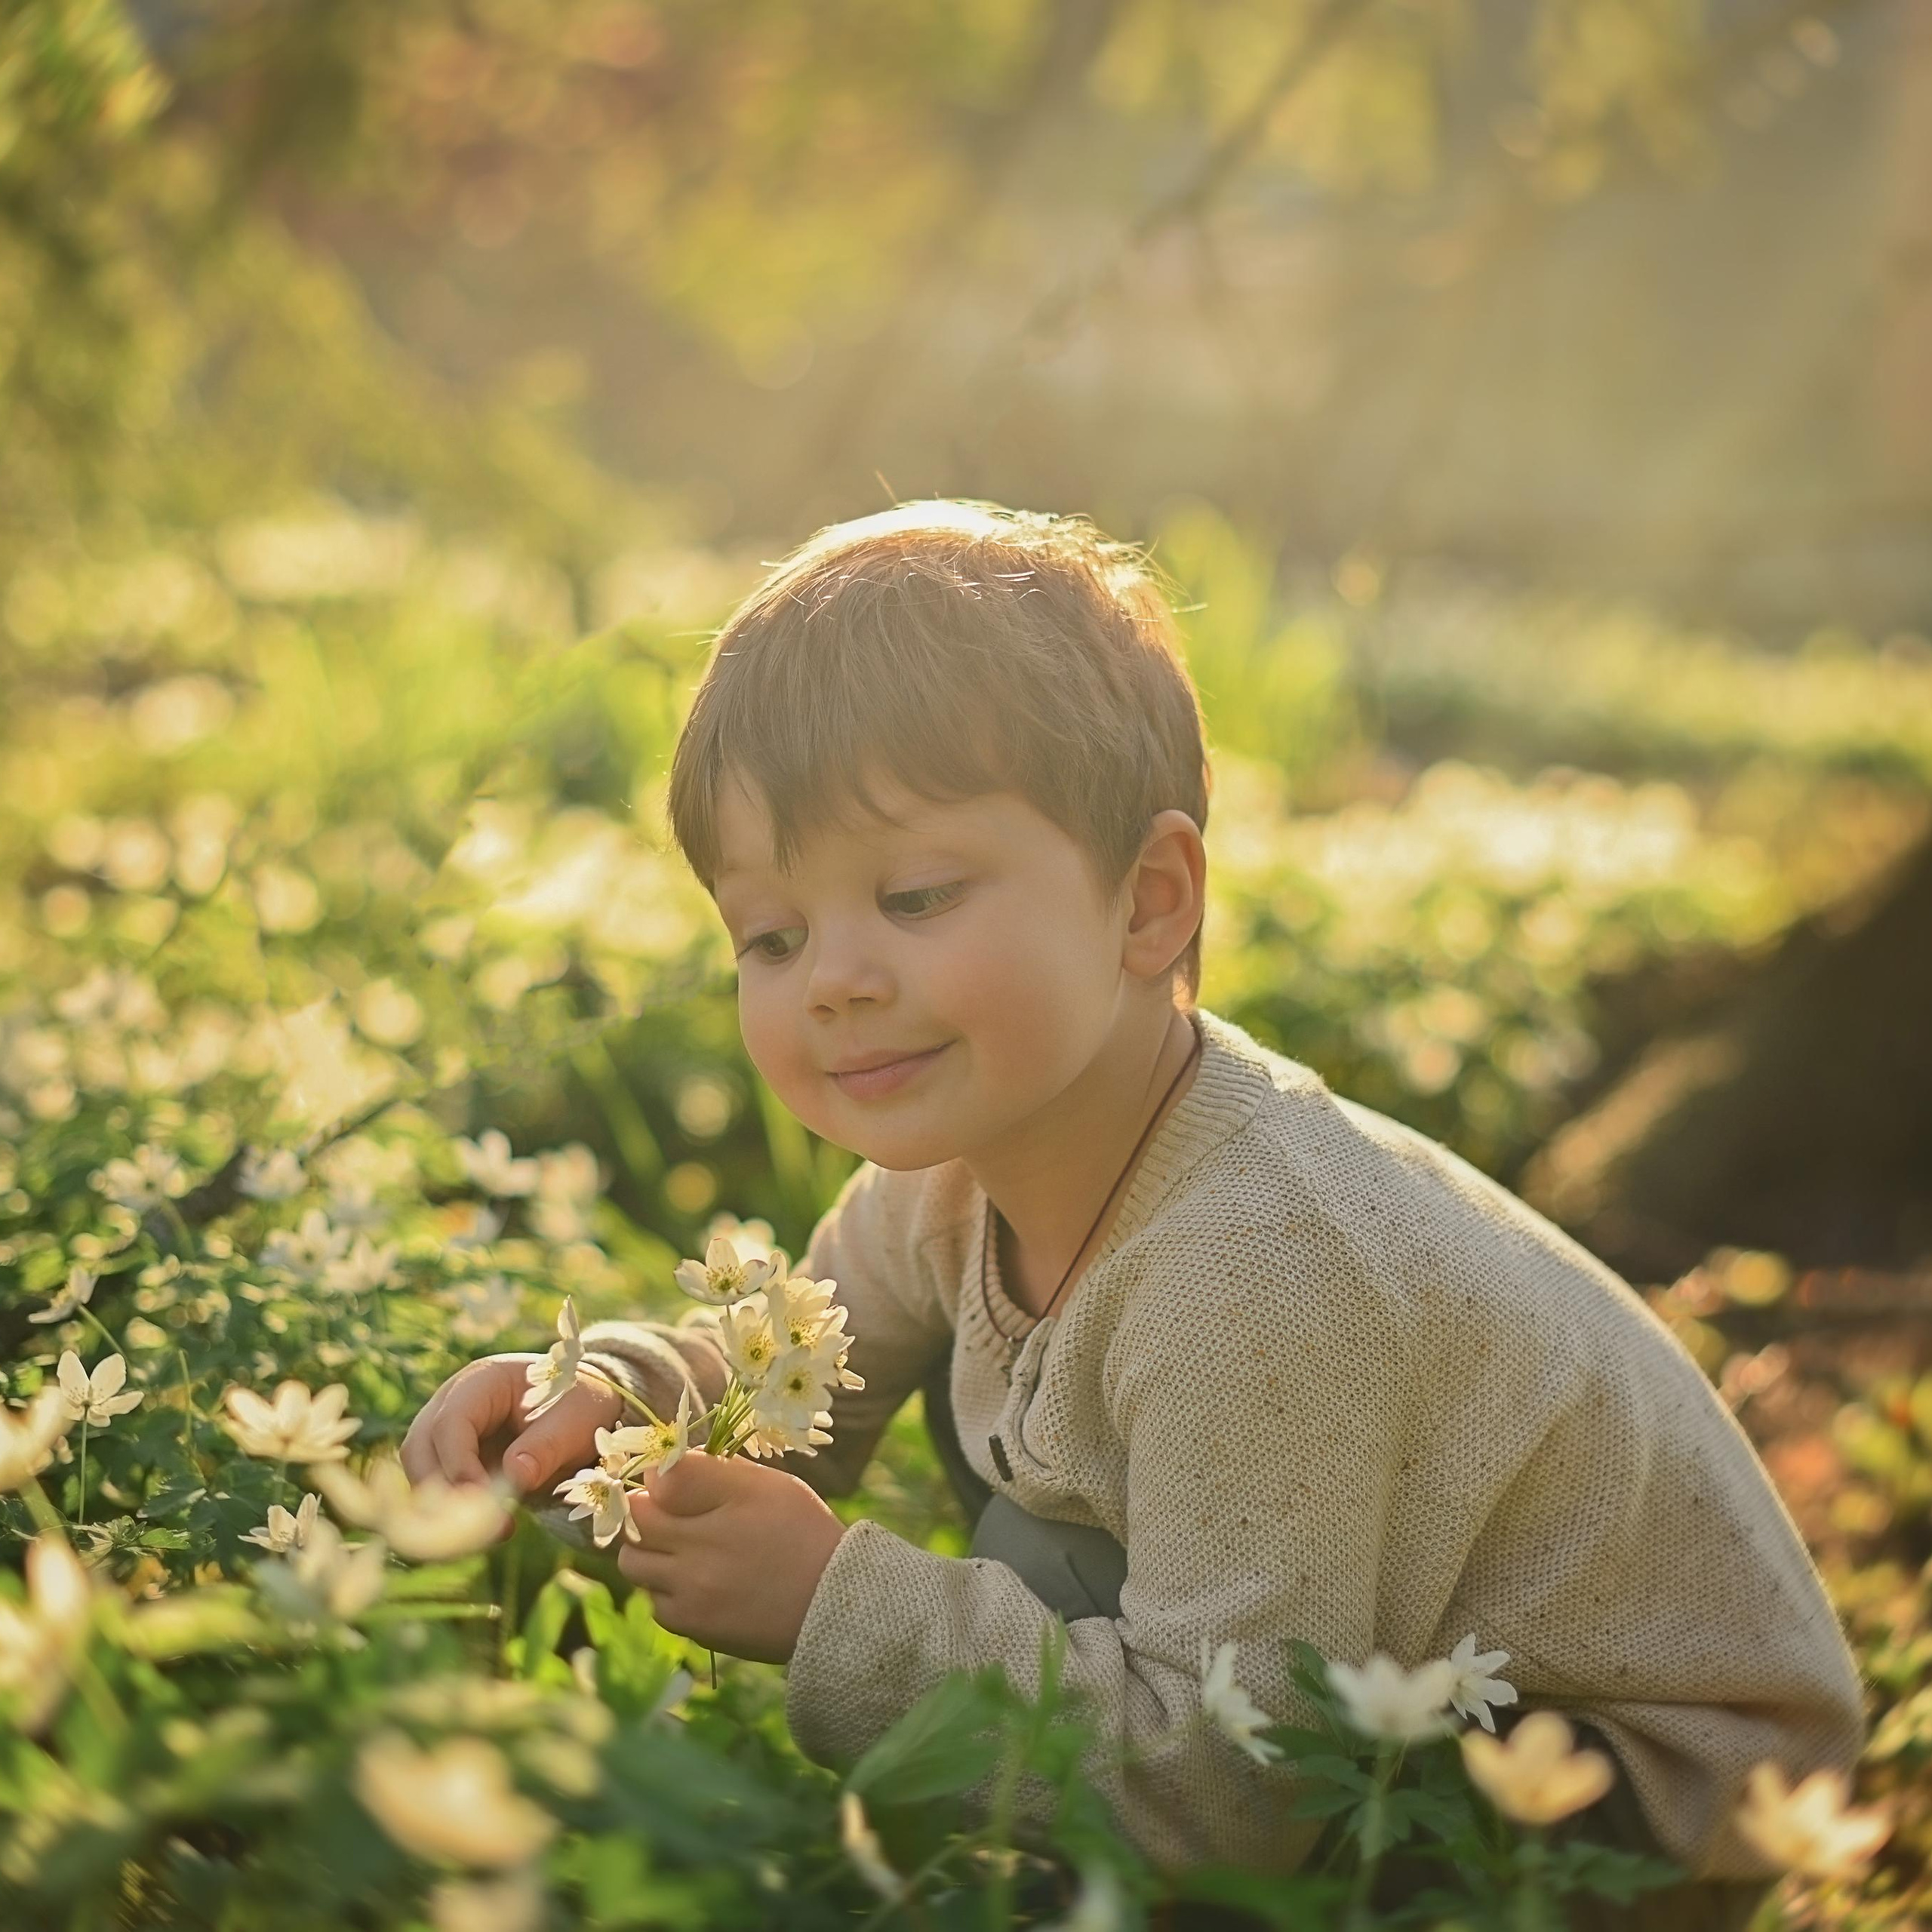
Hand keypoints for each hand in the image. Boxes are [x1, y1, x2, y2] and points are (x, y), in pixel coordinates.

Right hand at [399, 1354, 623, 1515]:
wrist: (581, 1411)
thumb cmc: (578, 1407)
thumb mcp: (575, 1421)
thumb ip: (546, 1447)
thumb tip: (514, 1478)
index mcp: (483, 1380)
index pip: (450, 1422)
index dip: (459, 1464)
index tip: (483, 1501)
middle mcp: (452, 1403)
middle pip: (420, 1448)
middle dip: (443, 1492)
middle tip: (486, 1526)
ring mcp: (446, 1433)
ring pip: (420, 1474)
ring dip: (443, 1511)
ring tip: (494, 1533)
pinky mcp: (450, 1462)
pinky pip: (435, 1491)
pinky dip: (453, 1515)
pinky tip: (488, 1534)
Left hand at [618, 1452, 847, 1664]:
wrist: (831, 1601)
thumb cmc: (800, 1531)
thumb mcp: (764, 1486)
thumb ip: (708, 1472)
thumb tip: (658, 1470)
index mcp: (716, 1509)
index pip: (651, 1485)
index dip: (655, 1477)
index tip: (670, 1480)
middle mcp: (695, 1556)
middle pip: (633, 1527)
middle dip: (645, 1514)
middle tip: (671, 1513)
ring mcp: (689, 1596)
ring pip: (634, 1566)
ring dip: (648, 1552)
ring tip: (682, 1547)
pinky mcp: (693, 1627)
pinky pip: (655, 1602)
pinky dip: (666, 1589)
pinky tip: (697, 1580)